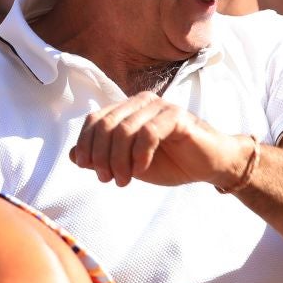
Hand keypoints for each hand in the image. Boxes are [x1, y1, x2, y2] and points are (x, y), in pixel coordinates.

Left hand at [70, 91, 242, 187]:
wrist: (209, 165)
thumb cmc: (169, 162)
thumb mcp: (128, 164)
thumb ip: (102, 157)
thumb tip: (73, 156)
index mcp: (126, 109)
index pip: (94, 120)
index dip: (85, 144)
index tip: (86, 168)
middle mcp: (140, 102)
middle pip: (106, 125)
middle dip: (100, 155)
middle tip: (106, 178)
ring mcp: (158, 106)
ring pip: (124, 130)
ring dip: (119, 160)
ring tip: (123, 180)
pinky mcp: (176, 116)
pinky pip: (148, 132)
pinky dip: (139, 155)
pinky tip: (141, 170)